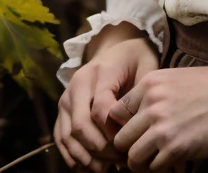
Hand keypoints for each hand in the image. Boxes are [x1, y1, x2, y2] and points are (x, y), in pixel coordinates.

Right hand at [55, 33, 159, 170]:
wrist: (117, 47)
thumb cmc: (135, 60)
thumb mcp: (147, 67)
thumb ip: (141, 95)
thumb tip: (136, 128)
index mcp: (101, 72)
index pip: (100, 109)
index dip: (114, 131)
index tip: (129, 142)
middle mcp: (78, 83)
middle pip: (82, 126)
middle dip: (101, 149)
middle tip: (120, 160)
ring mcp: (67, 97)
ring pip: (69, 135)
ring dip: (87, 157)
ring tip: (107, 168)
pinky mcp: (63, 108)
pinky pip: (61, 137)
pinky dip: (72, 155)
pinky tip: (90, 166)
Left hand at [107, 65, 207, 171]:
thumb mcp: (177, 80)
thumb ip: (154, 96)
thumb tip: (137, 120)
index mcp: (150, 84)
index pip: (114, 113)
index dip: (123, 128)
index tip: (135, 135)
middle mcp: (152, 103)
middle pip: (120, 139)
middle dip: (131, 149)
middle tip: (145, 153)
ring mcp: (162, 126)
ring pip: (133, 158)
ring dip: (144, 163)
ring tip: (159, 159)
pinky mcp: (176, 147)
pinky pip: (155, 167)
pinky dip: (163, 168)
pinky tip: (175, 161)